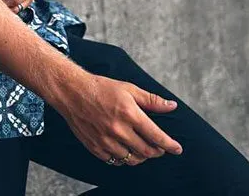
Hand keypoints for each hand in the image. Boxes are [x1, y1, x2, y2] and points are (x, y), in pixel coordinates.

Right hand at [53, 72, 182, 165]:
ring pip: (132, 159)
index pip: (156, 136)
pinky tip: (125, 150)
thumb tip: (172, 106)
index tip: (177, 149)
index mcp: (130, 114)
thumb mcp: (129, 89)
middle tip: (159, 148)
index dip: (170, 145)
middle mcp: (119, 130)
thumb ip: (152, 100)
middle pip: (146, 151)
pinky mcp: (95, 147)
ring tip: (142, 149)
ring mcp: (106, 140)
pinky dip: (123, 158)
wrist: (72, 92)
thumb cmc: (101, 88)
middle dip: (157, 151)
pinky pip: (115, 161)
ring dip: (141, 156)